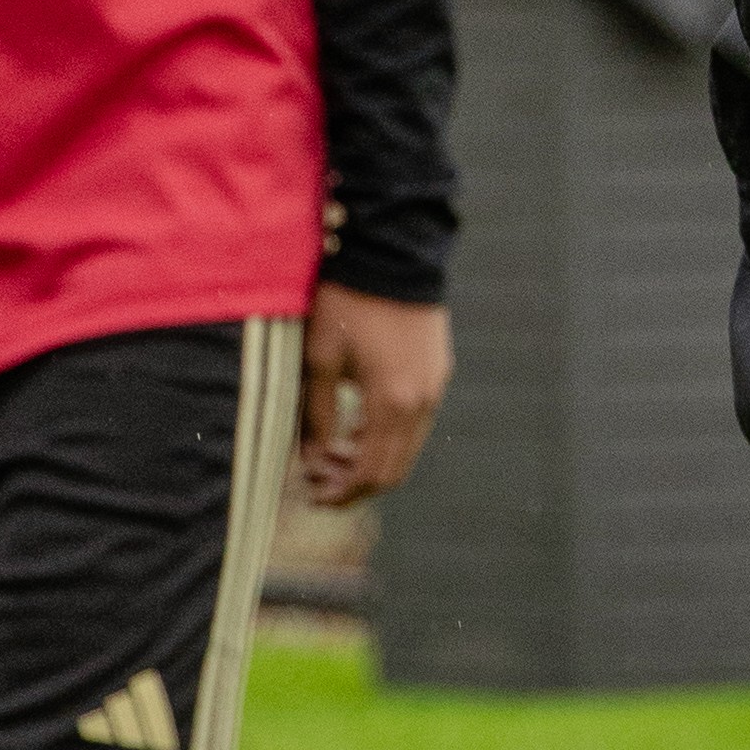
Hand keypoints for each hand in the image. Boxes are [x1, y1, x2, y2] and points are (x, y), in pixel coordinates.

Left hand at [297, 279, 452, 504]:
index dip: (341, 493)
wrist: (393, 253)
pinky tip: (357, 424)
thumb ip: (315, 414)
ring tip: (333, 453)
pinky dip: (388, 436)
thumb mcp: (320, 358)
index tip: (314, 495)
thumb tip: (310, 458)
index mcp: (391, 403)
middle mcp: (422, 402)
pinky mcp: (439, 372)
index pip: (370, 473)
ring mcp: (436, 387)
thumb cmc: (348, 302)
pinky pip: (416, 422)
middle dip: (356, 485)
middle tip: (321, 483)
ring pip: (407, 448)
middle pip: (394, 470)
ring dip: (372, 460)